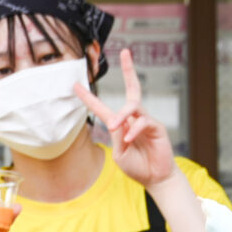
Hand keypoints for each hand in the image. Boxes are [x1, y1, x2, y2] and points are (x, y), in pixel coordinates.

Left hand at [75, 48, 176, 189]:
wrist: (156, 178)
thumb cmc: (137, 167)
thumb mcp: (120, 155)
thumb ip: (116, 139)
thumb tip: (119, 124)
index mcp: (120, 125)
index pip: (102, 107)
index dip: (88, 97)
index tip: (75, 85)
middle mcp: (133, 118)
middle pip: (132, 89)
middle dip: (129, 70)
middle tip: (126, 52)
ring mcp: (146, 121)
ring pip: (133, 106)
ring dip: (122, 115)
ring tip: (115, 127)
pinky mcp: (157, 127)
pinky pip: (143, 121)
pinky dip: (134, 130)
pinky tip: (129, 140)